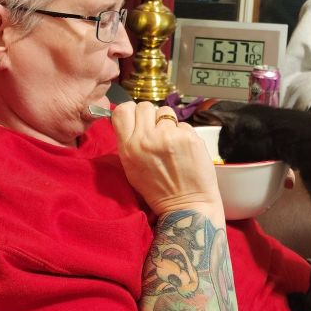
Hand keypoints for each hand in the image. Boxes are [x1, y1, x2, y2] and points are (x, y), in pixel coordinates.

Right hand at [112, 101, 223, 224]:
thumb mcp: (131, 168)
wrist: (186, 205)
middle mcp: (146, 139)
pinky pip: (183, 124)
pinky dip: (184, 133)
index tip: (137, 119)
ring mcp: (168, 136)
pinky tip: (184, 149)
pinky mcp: (188, 136)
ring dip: (168, 123)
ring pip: (166, 111)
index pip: (122, 110)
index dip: (131, 111)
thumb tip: (131, 119)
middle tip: (157, 131)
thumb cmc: (158, 190)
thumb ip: (128, 142)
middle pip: (144, 106)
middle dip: (151, 116)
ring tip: (172, 142)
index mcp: (128, 147)